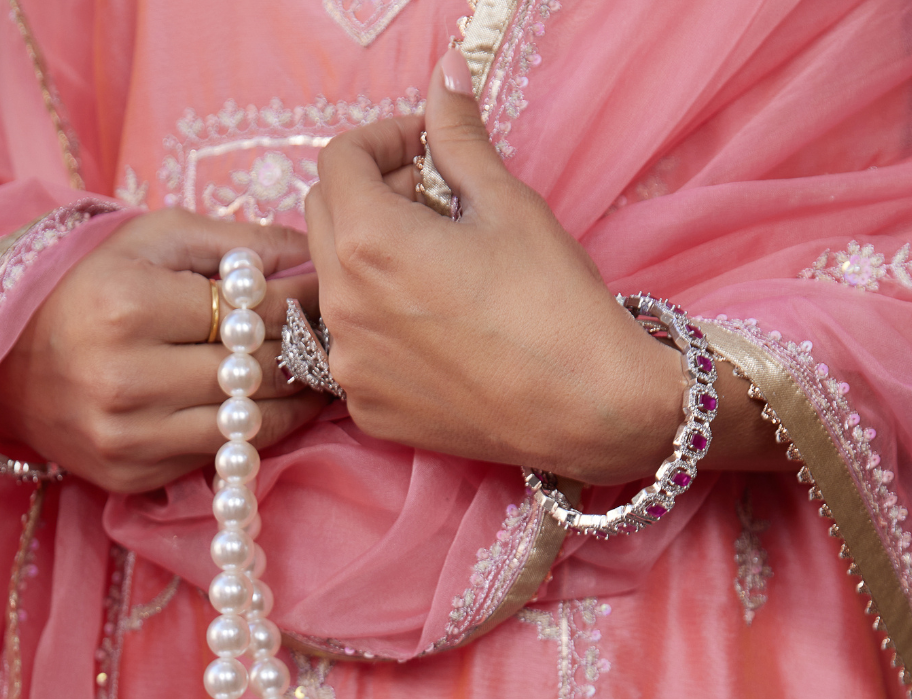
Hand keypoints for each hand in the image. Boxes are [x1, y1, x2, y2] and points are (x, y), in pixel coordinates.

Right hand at [0, 211, 325, 492]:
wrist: (0, 360)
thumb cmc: (86, 284)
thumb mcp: (151, 239)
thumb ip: (234, 242)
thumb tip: (310, 252)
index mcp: (131, 305)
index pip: (257, 312)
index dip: (305, 301)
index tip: (331, 292)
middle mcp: (128, 378)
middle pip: (259, 372)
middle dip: (305, 352)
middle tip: (333, 337)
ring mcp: (128, 436)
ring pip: (249, 426)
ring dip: (293, 402)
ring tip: (314, 376)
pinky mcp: (130, 476)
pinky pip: (217, 458)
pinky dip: (249, 435)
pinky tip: (267, 409)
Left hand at [306, 52, 782, 484]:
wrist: (587, 408)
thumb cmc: (555, 304)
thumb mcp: (508, 203)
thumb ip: (457, 138)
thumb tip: (444, 77)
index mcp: (368, 243)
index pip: (338, 161)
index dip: (381, 140)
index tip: (423, 148)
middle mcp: (341, 308)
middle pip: (324, 218)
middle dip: (370, 194)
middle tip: (435, 202)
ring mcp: (350, 366)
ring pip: (335, 284)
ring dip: (371, 259)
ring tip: (437, 265)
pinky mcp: (368, 409)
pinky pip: (353, 345)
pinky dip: (381, 323)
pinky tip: (437, 324)